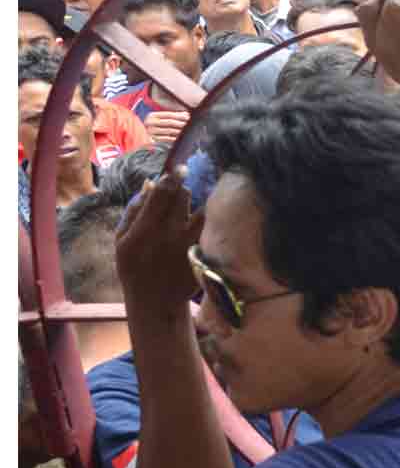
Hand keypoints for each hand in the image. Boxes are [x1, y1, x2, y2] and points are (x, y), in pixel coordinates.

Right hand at [113, 168, 196, 319]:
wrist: (155, 300)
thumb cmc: (134, 268)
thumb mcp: (121, 241)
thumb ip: (134, 211)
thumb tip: (150, 183)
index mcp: (144, 230)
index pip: (163, 194)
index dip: (172, 177)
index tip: (178, 168)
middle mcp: (169, 234)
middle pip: (183, 197)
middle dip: (182, 189)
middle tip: (180, 190)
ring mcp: (189, 243)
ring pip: (201, 208)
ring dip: (198, 202)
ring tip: (191, 205)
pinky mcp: (203, 251)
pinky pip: (210, 227)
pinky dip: (208, 219)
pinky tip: (205, 219)